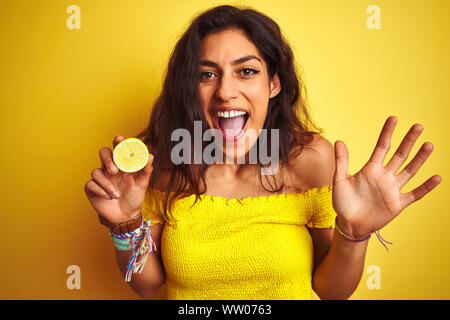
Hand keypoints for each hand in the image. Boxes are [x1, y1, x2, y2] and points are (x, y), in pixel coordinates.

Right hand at [84, 135, 153, 224]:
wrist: (127, 215)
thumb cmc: (134, 196)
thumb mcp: (142, 183)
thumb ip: (146, 170)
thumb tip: (150, 156)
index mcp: (122, 164)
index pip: (118, 148)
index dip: (117, 142)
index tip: (119, 139)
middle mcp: (109, 168)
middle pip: (103, 153)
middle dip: (107, 159)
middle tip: (114, 171)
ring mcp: (100, 178)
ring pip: (96, 172)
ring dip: (107, 184)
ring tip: (117, 195)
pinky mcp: (92, 189)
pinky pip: (90, 184)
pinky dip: (100, 191)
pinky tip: (108, 197)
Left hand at [332, 116, 441, 237]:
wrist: (349, 225)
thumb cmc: (343, 202)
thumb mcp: (340, 180)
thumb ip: (342, 161)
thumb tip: (339, 140)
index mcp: (370, 169)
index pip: (382, 147)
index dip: (387, 133)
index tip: (394, 118)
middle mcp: (384, 176)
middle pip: (399, 155)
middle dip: (409, 141)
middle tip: (418, 126)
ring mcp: (392, 189)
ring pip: (410, 170)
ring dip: (419, 159)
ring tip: (429, 145)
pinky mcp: (398, 204)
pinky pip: (415, 194)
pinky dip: (426, 187)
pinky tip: (437, 177)